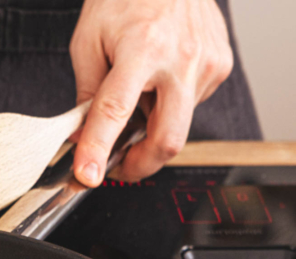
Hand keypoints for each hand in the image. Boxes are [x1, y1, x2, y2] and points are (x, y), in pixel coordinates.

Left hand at [70, 0, 232, 184]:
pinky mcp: (221, 66)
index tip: (88, 174)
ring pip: (178, 124)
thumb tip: (82, 134)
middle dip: (140, 165)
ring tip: (137, 94)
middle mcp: (182, 59)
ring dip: (152, 126)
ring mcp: (207, 64)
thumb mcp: (89, 40)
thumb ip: (86, 92)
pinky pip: (190, 104)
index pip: (116, 112)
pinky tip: (159, 79)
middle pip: (167, 139)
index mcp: (143, 48)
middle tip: (118, 167)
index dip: (98, 149)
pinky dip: (168, 104)